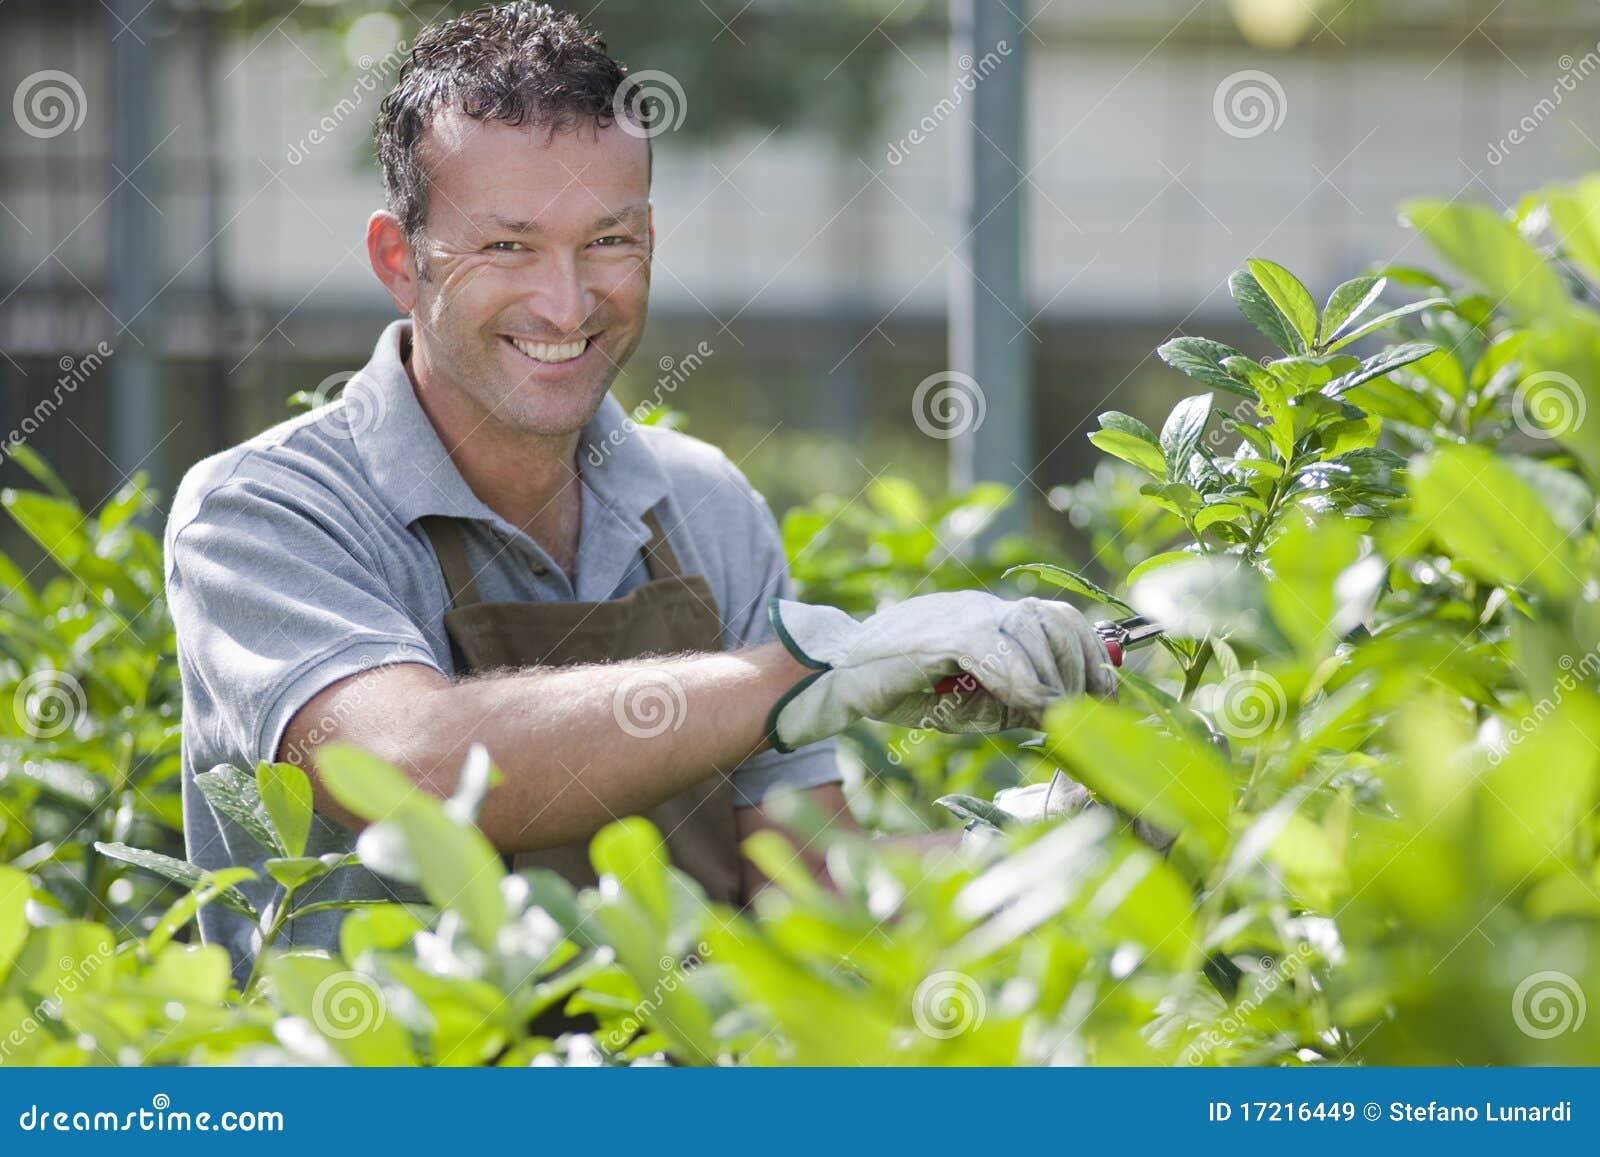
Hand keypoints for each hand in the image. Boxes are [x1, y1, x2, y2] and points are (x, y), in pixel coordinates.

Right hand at [766, 591, 1116, 751]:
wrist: (837, 678)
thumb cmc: (902, 692)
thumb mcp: (971, 704)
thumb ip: (1015, 704)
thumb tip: (1064, 714)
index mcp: (992, 619)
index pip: (1058, 619)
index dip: (1092, 655)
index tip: (1109, 695)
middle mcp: (981, 609)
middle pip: (1054, 619)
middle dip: (1082, 667)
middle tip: (1089, 709)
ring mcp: (959, 616)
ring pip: (1030, 631)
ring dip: (1052, 677)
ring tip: (1055, 715)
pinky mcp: (938, 634)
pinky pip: (992, 651)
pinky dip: (1020, 681)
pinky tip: (1031, 706)